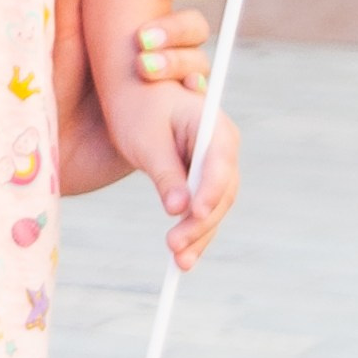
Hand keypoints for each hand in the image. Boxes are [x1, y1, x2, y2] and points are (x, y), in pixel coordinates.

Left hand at [50, 0, 209, 175]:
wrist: (51, 144)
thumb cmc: (50, 81)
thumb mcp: (60, 31)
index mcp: (131, 17)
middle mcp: (156, 47)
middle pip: (192, 24)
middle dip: (178, 26)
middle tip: (142, 39)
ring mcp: (168, 83)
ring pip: (197, 61)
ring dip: (183, 61)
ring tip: (145, 70)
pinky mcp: (174, 118)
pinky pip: (199, 103)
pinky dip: (196, 94)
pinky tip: (183, 92)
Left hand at [96, 67, 236, 271]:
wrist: (134, 94)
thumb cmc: (137, 108)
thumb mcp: (146, 141)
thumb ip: (165, 174)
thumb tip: (179, 210)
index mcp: (213, 126)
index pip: (219, 164)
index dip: (209, 191)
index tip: (194, 214)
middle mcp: (223, 147)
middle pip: (221, 192)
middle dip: (200, 222)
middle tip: (174, 247)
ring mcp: (217, 165)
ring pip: (215, 207)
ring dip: (198, 235)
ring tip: (178, 263)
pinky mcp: (204, 180)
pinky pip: (204, 210)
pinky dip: (194, 233)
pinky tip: (183, 259)